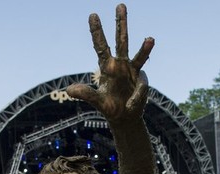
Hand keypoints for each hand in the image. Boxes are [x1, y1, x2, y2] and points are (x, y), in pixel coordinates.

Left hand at [66, 4, 152, 123]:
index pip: (101, 46)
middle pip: (121, 40)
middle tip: (120, 5)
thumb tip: (68, 90)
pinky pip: (141, 86)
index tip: (93, 15)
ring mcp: (133, 71)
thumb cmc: (110, 107)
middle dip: (121, 23)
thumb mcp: (97, 101)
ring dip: (145, 48)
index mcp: (107, 66)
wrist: (126, 118)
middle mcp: (120, 64)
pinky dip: (136, 95)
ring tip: (150, 38)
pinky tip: (131, 104)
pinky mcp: (142, 81)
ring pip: (139, 55)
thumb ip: (86, 94)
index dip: (97, 32)